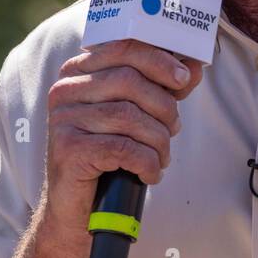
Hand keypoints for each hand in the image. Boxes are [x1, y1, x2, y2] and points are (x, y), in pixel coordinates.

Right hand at [42, 39, 203, 236]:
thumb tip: (193, 66)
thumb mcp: (137, 114)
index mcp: (78, 71)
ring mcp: (63, 119)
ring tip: (162, 156)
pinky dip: (147, 162)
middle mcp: (66, 90)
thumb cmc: (110, 154)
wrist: (78, 208)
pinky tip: (151, 172)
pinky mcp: (68, 150)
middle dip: (164, 106)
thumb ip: (162, 87)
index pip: (123, 48)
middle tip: (174, 128)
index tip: (183, 79)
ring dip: (159, 139)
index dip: (159, 60)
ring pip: (129, 116)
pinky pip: (124, 148)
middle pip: (130, 81)